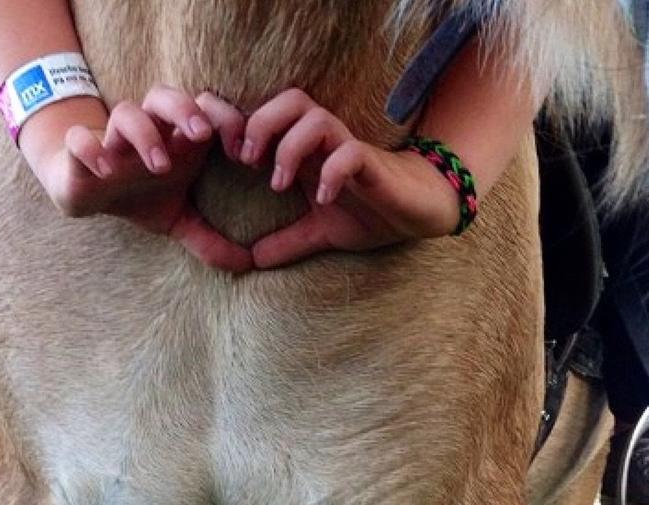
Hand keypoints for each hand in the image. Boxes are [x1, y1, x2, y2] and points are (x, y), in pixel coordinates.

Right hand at [21, 85, 251, 272]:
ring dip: (145, 134)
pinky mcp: (79, 151)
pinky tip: (105, 171)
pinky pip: (79, 139)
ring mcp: (112, 139)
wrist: (85, 192)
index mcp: (175, 138)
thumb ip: (210, 240)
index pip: (205, 108)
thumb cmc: (138, 195)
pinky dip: (90, 149)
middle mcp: (147, 131)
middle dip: (185, 109)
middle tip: (202, 135)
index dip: (227, 121)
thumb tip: (248, 265)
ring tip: (160, 165)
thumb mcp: (177, 219)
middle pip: (165, 97)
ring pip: (126, 113)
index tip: (243, 155)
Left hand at [237, 89, 462, 267]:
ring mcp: (350, 151)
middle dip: (262, 124)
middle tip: (247, 161)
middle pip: (292, 100)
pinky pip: (351, 154)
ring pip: (317, 119)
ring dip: (290, 148)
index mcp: (309, 151)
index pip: (273, 116)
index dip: (246, 126)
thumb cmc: (370, 213)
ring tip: (279, 184)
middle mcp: (327, 143)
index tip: (229, 157)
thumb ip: (286, 243)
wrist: (419, 213)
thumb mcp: (319, 233)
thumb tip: (252, 261)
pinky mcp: (374, 166)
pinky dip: (332, 172)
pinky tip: (322, 199)